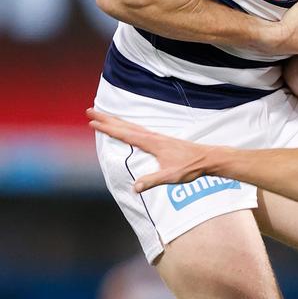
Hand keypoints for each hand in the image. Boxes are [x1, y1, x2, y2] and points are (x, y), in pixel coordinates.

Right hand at [87, 109, 232, 191]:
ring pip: (131, 126)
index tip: (93, 122)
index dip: (107, 128)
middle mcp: (152, 136)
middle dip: (106, 118)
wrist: (207, 158)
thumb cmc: (190, 167)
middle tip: (90, 110)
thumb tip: (135, 188)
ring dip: (115, 121)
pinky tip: (127, 128)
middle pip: (124, 125)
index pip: (124, 134)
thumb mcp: (170, 176)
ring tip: (102, 116)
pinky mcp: (161, 140)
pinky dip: (127, 126)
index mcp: (152, 143)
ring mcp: (157, 137)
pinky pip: (138, 130)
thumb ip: (152, 181)